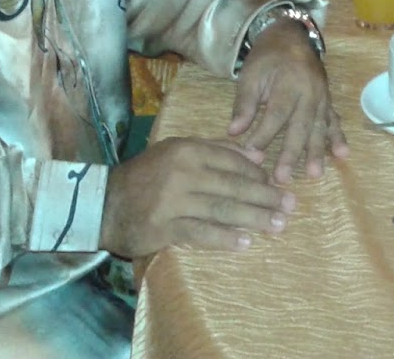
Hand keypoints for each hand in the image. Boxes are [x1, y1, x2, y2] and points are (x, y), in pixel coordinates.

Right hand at [99, 136, 296, 257]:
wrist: (103, 204)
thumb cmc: (145, 175)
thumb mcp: (176, 151)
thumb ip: (214, 149)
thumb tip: (254, 153)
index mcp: (188, 150)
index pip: (234, 161)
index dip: (259, 174)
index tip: (279, 184)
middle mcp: (183, 173)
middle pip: (234, 186)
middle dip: (266, 197)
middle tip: (290, 206)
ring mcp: (173, 201)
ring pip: (223, 209)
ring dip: (254, 218)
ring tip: (277, 225)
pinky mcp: (164, 228)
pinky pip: (201, 233)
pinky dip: (224, 238)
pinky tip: (244, 243)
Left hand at [228, 21, 348, 182]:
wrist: (292, 36)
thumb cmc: (267, 57)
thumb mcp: (250, 75)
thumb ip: (244, 104)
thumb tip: (233, 132)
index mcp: (288, 82)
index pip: (276, 114)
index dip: (264, 135)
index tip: (251, 156)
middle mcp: (309, 92)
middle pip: (300, 126)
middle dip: (291, 153)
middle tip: (282, 178)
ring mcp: (322, 97)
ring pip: (320, 127)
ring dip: (317, 151)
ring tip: (315, 174)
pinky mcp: (328, 101)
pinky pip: (334, 120)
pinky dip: (338, 138)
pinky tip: (342, 154)